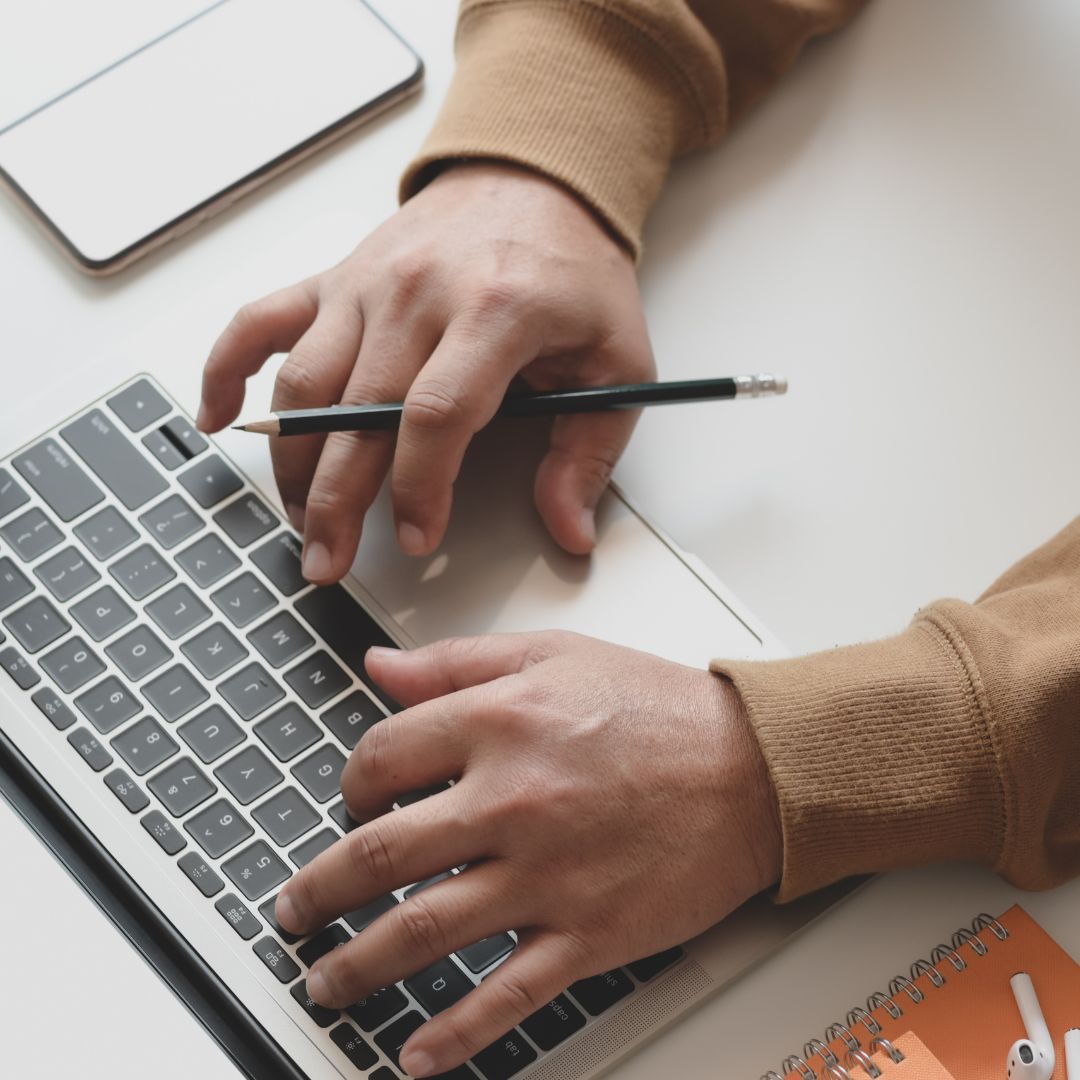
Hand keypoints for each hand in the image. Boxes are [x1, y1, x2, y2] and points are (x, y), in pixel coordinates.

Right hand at [198, 163, 654, 582]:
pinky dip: (225, 368)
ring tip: (301, 519)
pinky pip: (261, 321)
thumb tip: (569, 530)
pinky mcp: (335, 278)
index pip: (437, 415)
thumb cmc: (574, 274)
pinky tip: (217, 416)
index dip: (419, 488)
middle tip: (329, 561)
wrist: (534, 180)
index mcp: (496, 312)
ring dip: (291, 461)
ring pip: (304, 382)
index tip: (417, 538)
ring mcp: (366, 284)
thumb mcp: (617, 361)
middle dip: (336, 501)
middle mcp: (418, 294)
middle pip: (357, 411)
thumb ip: (590, 452)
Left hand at [274, 631, 781, 1076]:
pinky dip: (452, 1033)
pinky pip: (504, 995)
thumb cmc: (660, 707)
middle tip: (294, 909)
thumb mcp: (556, 654)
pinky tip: (415, 1051)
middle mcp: (512, 800)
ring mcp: (547, 875)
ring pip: (422, 932)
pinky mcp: (588, 934)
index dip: (349, 783)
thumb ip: (458, 661)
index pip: (380, 757)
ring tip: (325, 982)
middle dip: (318, 890)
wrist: (756, 767)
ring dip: (358, 965)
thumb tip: (380, 668)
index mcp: (500, 723)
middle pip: (378, 855)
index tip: (349, 801)